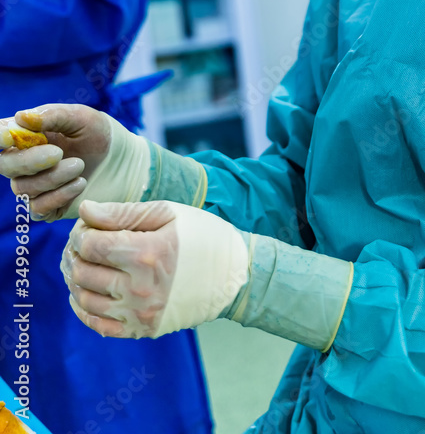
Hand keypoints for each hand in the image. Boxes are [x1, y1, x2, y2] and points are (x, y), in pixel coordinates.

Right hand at [0, 105, 146, 220]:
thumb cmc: (100, 134)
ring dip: (53, 178)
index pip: (0, 136)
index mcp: (27, 135)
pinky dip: (58, 197)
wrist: (125, 162)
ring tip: (80, 166)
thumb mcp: (81, 118)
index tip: (8, 136)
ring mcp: (34, 186)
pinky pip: (38, 209)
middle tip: (58, 153)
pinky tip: (80, 184)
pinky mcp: (48, 207)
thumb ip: (53, 115)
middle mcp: (24, 161)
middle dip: (29, 161)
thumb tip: (20, 117)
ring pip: (23, 189)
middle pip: (5, 166)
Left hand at [61, 199, 248, 338]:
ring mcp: (141, 314)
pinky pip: (99, 326)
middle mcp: (141, 288)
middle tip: (80, 243)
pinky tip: (84, 293)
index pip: (91, 245)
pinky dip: (83, 310)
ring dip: (75, 279)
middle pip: (83, 272)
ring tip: (81, 264)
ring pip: (85, 300)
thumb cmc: (202, 236)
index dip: (81, 232)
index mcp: (147, 253)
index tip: (87, 225)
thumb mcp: (168, 213)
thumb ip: (123, 212)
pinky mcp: (144, 330)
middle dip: (74, 254)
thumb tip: (85, 210)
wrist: (234, 276)